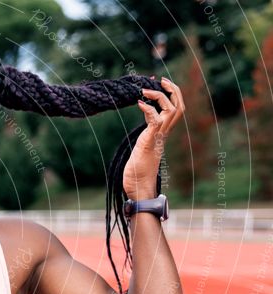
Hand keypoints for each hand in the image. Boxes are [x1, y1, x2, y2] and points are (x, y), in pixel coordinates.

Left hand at [122, 76, 185, 200]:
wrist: (139, 190)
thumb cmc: (137, 175)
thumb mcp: (141, 152)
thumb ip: (145, 142)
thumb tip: (143, 139)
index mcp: (162, 136)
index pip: (175, 110)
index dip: (171, 95)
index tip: (160, 85)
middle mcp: (163, 135)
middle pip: (179, 107)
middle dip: (173, 90)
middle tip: (161, 80)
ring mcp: (158, 138)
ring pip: (172, 110)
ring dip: (160, 96)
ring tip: (145, 89)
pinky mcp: (150, 142)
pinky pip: (155, 120)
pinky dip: (148, 109)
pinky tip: (139, 103)